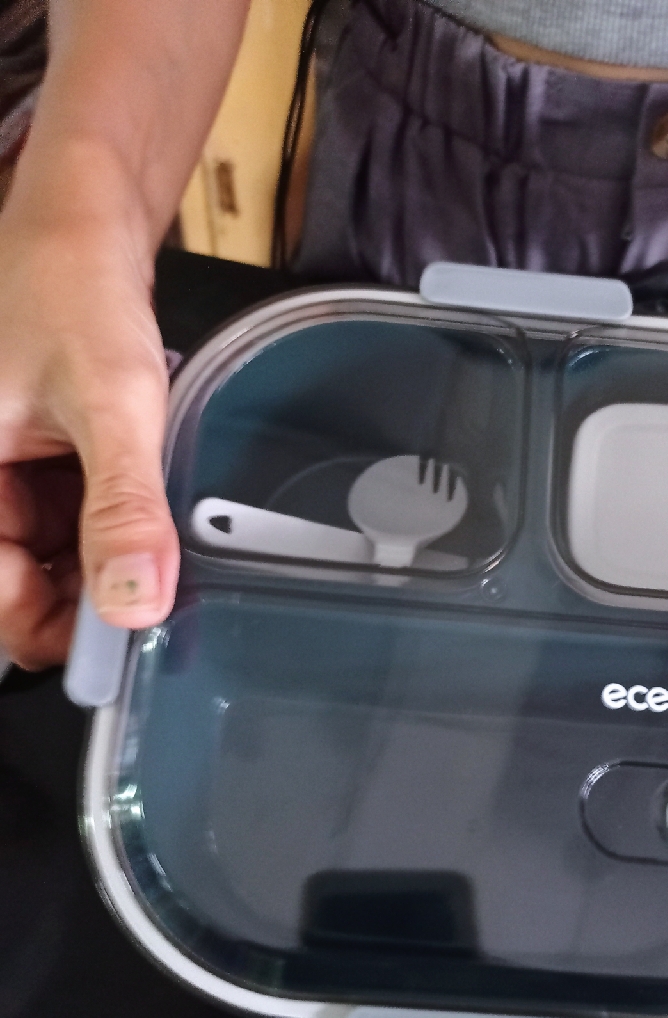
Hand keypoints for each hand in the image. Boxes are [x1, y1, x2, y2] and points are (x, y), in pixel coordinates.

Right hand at [0, 207, 177, 669]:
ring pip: (44, 560)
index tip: (117, 644)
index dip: (46, 629)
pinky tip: (142, 516)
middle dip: (82, 600)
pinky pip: (64, 524)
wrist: (85, 222)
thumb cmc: (71, 285)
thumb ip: (121, 505)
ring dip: (99, 566)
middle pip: (15, 583)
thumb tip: (134, 602)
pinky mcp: (34, 466)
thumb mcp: (110, 401)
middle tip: (150, 600)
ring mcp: (1, 475)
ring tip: (153, 548)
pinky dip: (105, 530)